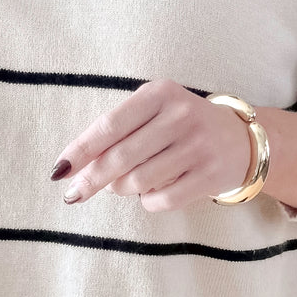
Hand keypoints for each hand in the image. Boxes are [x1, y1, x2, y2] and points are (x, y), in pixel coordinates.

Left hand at [49, 80, 253, 213]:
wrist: (239, 140)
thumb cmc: (180, 125)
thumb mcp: (153, 112)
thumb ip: (117, 132)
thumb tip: (72, 167)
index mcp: (159, 93)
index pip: (109, 125)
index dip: (80, 150)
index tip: (58, 171)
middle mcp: (180, 116)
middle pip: (120, 158)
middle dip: (91, 180)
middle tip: (73, 194)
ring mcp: (198, 146)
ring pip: (138, 182)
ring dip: (122, 189)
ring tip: (124, 184)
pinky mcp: (209, 175)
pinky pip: (162, 200)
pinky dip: (147, 202)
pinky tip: (150, 193)